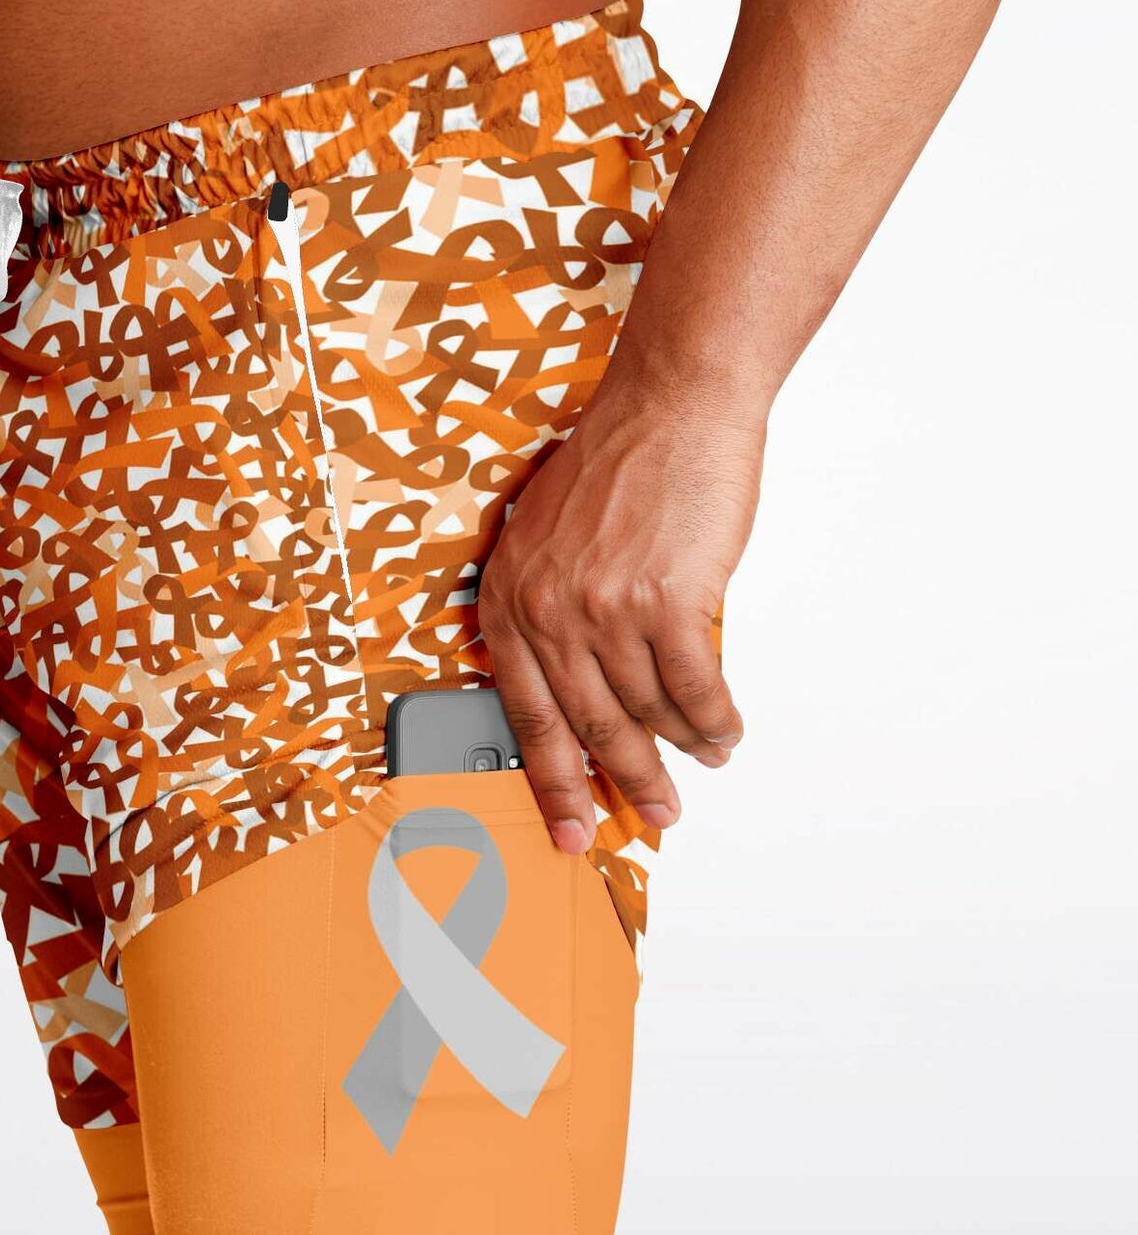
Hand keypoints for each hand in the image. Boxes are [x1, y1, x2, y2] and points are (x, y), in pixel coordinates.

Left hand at [477, 393, 763, 852]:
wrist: (671, 406)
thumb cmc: (617, 468)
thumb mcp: (546, 541)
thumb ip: (546, 614)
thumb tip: (577, 693)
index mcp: (509, 599)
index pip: (525, 716)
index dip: (552, 782)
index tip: (570, 828)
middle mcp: (548, 610)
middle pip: (591, 726)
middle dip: (625, 783)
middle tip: (653, 818)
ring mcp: (606, 608)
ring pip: (648, 711)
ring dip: (683, 747)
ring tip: (704, 762)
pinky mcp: (668, 601)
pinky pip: (695, 689)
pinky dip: (715, 719)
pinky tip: (726, 732)